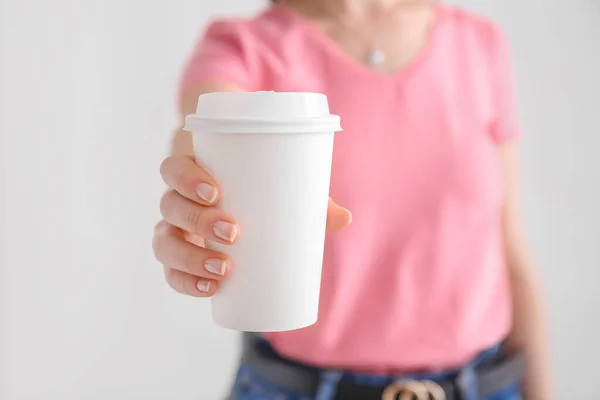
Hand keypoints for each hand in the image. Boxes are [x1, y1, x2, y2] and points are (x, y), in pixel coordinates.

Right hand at [153, 155, 351, 296]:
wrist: (237, 199)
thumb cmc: (258, 186)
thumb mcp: (280, 186)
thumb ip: (307, 198)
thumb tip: (345, 218)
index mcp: (194, 171)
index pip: (173, 167)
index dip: (186, 178)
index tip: (216, 192)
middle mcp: (178, 199)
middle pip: (170, 206)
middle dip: (198, 221)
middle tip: (234, 232)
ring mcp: (175, 229)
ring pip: (164, 241)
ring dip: (190, 256)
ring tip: (225, 268)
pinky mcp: (180, 256)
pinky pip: (170, 271)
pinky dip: (185, 282)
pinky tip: (209, 289)